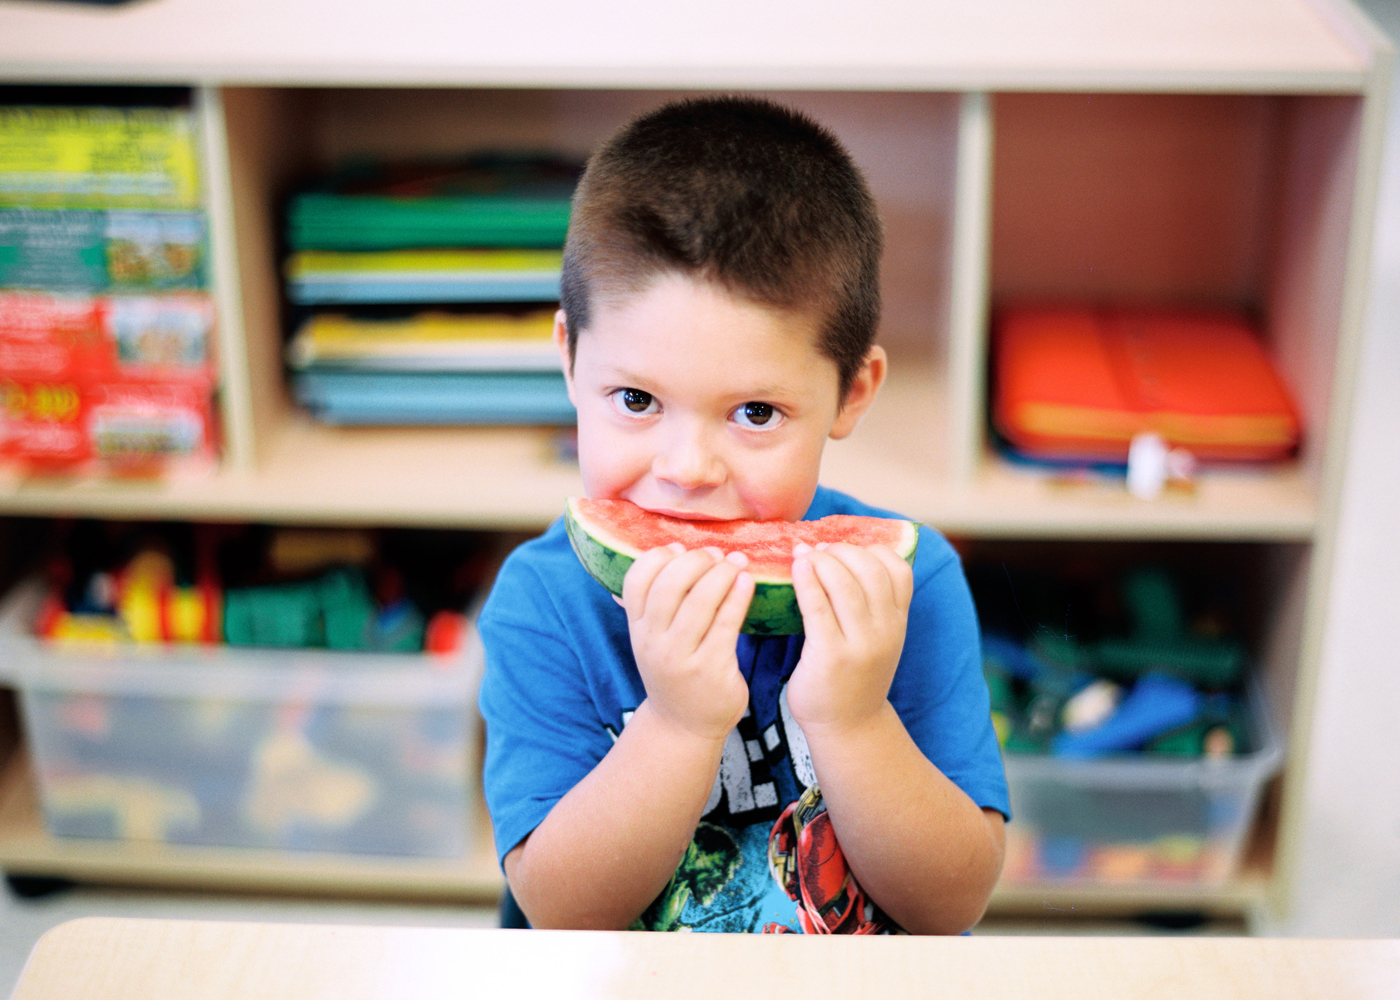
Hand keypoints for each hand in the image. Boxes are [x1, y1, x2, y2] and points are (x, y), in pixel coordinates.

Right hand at [621, 544, 754, 741]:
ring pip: (700, 601)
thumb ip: (654, 603)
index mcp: (637, 629)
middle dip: (696, 560)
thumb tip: (668, 551)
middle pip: (669, 585)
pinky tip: (748, 582)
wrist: (684, 726)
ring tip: (738, 562)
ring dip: (722, 573)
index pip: (636, 580)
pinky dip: (738, 596)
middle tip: (717, 554)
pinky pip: (726, 624)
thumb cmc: (675, 672)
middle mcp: (654, 643)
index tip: (681, 549)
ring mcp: (682, 658)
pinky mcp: (712, 669)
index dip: (659, 557)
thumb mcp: (653, 640)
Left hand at [785, 541, 913, 735]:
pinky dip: (807, 581)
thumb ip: (873, 606)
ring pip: (844, 584)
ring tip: (803, 554)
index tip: (847, 548)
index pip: (899, 570)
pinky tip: (797, 568)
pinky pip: (817, 607)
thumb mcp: (878, 640)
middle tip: (819, 548)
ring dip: (822, 560)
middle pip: (870, 570)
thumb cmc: (855, 676)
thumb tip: (845, 558)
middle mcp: (885, 630)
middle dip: (842, 550)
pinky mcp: (830, 656)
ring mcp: (860, 644)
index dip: (872, 550)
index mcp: (897, 622)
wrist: (849, 727)